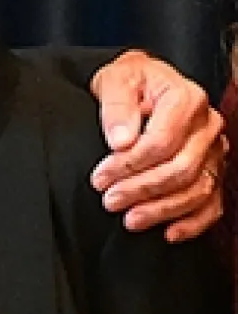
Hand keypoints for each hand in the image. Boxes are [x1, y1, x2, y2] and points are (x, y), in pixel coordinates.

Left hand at [88, 49, 227, 241]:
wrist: (144, 83)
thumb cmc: (130, 82)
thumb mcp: (116, 81)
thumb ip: (117, 106)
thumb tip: (120, 140)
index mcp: (186, 100)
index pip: (162, 142)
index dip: (129, 165)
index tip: (100, 177)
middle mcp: (207, 126)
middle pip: (182, 168)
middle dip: (143, 189)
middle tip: (110, 201)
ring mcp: (213, 150)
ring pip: (199, 188)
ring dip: (163, 209)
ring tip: (131, 219)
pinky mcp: (212, 169)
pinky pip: (213, 202)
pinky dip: (194, 222)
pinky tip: (170, 233)